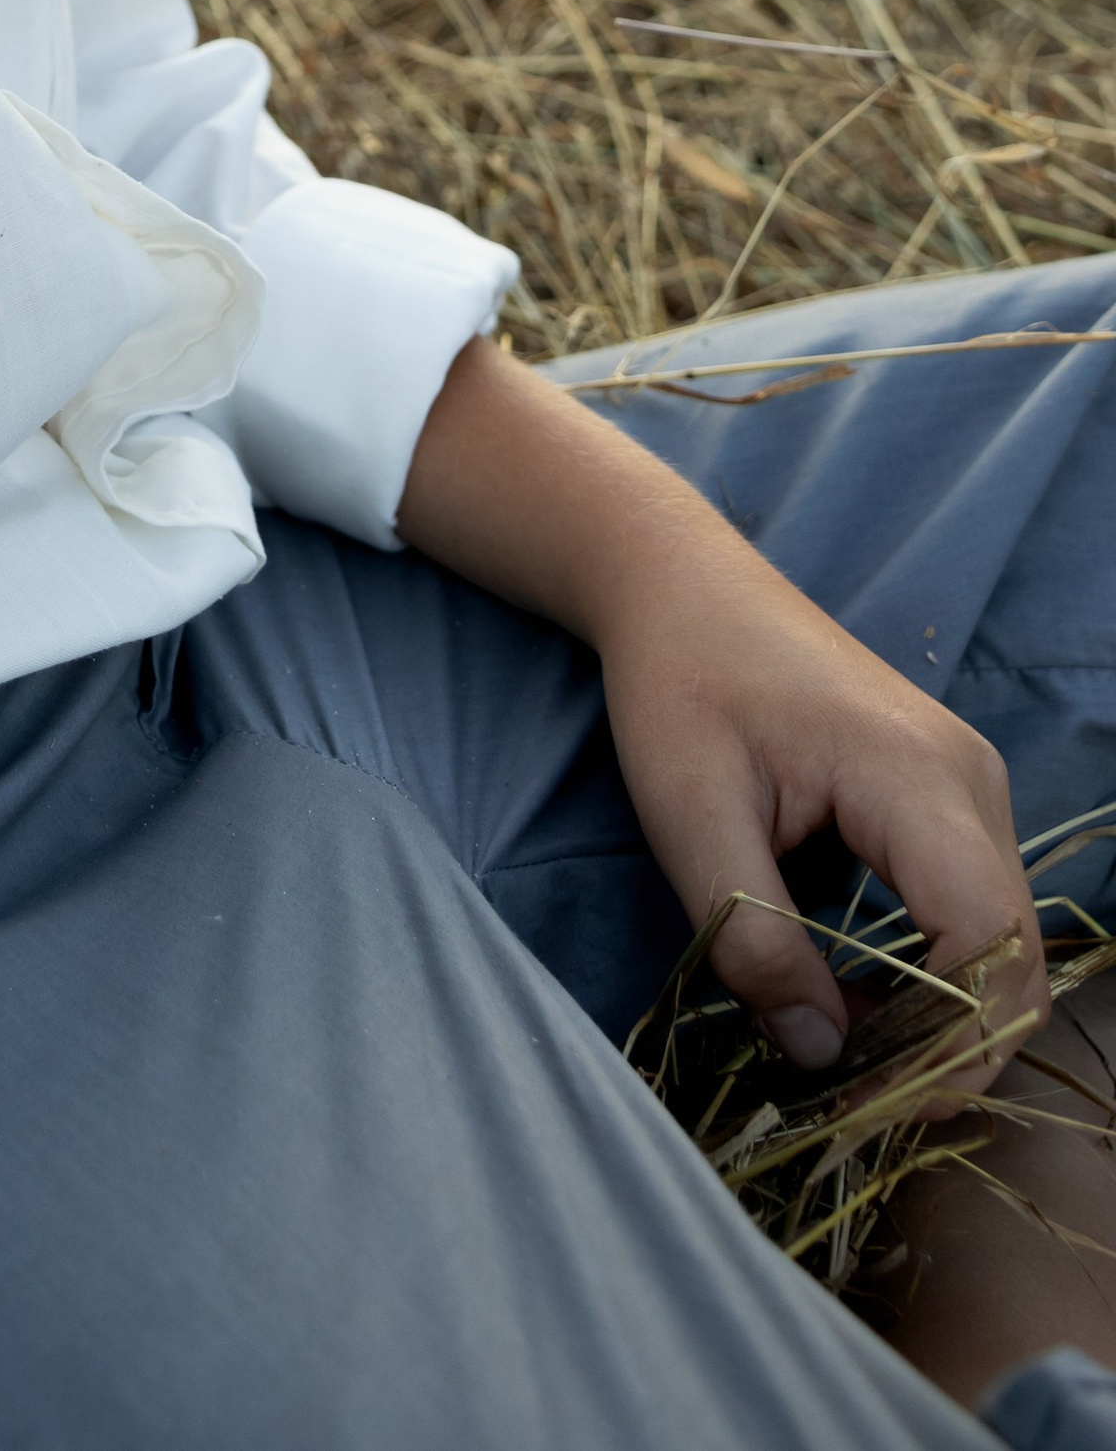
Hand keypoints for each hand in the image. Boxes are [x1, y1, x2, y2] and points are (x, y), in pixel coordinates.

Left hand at [595, 534, 1040, 1100]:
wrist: (681, 584)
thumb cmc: (678, 680)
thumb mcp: (688, 813)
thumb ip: (754, 937)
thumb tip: (820, 1055)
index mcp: (919, 778)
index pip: (987, 949)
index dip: (939, 1048)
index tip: (854, 1102)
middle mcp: (972, 782)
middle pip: (1010, 960)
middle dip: (946, 1053)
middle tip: (847, 1106)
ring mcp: (970, 786)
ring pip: (999, 944)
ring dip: (940, 1020)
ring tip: (845, 1064)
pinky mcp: (948, 796)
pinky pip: (972, 911)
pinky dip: (933, 975)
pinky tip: (859, 1002)